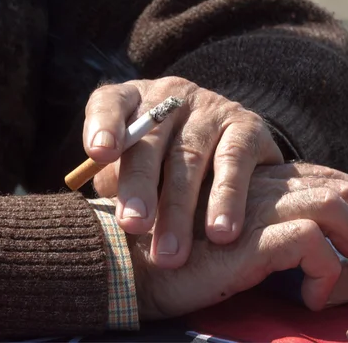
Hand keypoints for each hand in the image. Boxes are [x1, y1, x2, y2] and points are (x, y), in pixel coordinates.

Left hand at [84, 76, 283, 267]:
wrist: (237, 152)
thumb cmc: (168, 169)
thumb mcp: (137, 170)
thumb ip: (117, 181)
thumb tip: (105, 214)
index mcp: (135, 102)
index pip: (111, 103)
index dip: (103, 124)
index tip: (99, 154)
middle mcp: (172, 97)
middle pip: (148, 138)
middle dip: (139, 183)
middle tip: (133, 224)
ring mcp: (211, 107)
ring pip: (190, 155)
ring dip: (179, 206)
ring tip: (172, 251)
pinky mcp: (248, 125)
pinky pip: (234, 160)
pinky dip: (227, 197)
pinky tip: (221, 232)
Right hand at [129, 162, 347, 319]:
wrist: (132, 264)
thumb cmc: (188, 261)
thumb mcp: (251, 250)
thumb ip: (295, 248)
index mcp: (268, 185)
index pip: (338, 183)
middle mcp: (268, 188)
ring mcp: (259, 207)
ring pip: (338, 208)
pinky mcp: (250, 235)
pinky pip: (311, 243)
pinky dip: (327, 270)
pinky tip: (316, 298)